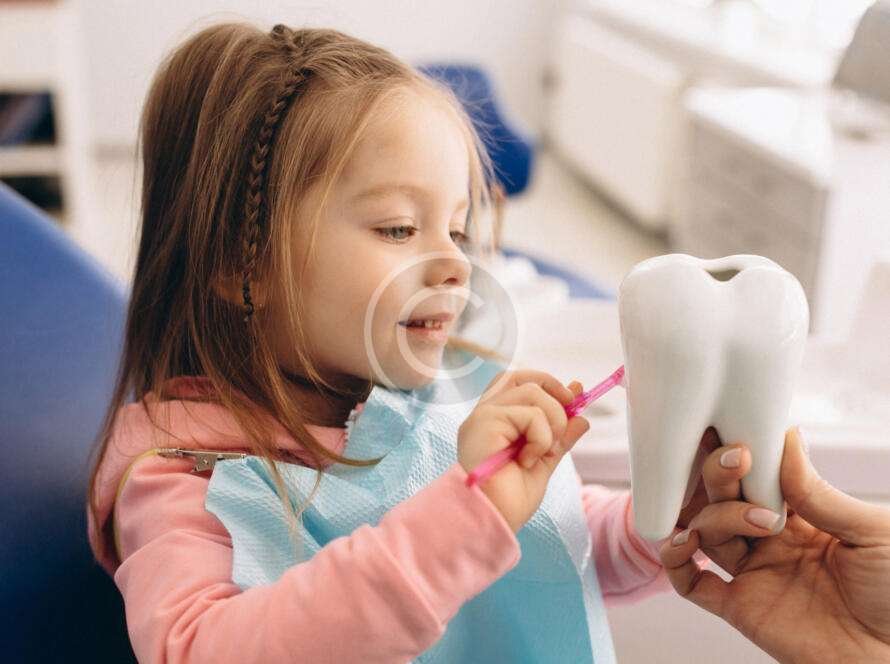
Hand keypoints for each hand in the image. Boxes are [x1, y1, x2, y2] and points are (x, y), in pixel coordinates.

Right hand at [458, 371, 589, 532]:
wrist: (491, 521)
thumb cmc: (508, 500)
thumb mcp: (543, 463)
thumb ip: (559, 438)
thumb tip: (581, 417)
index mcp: (495, 422)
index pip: (518, 383)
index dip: (548, 384)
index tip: (575, 395)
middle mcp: (485, 414)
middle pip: (522, 377)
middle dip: (553, 389)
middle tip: (568, 413)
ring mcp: (483, 416)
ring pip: (533, 392)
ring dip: (552, 423)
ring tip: (541, 452)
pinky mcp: (484, 421)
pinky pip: (531, 414)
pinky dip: (541, 438)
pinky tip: (527, 460)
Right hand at [658, 427, 889, 662]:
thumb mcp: (871, 532)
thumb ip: (819, 493)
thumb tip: (786, 437)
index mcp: (801, 516)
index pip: (757, 475)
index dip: (744, 452)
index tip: (739, 432)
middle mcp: (769, 539)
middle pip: (722, 496)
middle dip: (722, 474)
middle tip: (739, 460)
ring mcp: (753, 573)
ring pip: (706, 531)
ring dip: (717, 516)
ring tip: (758, 521)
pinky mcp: (741, 608)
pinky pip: (692, 583)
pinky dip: (675, 561)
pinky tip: (683, 544)